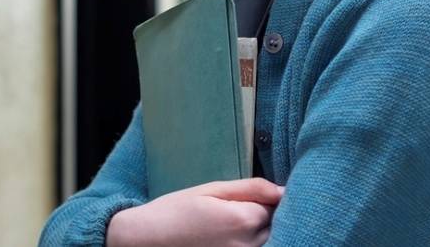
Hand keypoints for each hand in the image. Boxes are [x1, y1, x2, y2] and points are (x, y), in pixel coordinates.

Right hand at [106, 178, 283, 246]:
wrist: (146, 240)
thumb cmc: (176, 210)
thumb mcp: (212, 189)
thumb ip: (251, 188)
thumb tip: (283, 191)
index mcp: (244, 219)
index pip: (277, 205)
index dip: (265, 198)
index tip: (247, 197)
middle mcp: (247, 245)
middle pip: (275, 226)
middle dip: (264, 215)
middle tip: (235, 211)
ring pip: (267, 241)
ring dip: (257, 232)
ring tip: (228, 225)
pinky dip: (247, 243)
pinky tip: (226, 238)